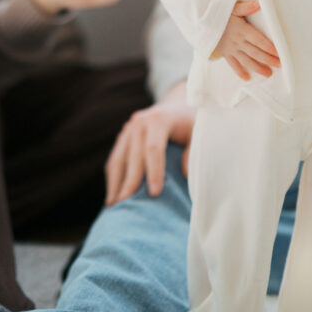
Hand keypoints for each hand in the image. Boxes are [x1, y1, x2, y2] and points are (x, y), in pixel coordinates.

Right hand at [104, 81, 193, 204]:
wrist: (178, 106)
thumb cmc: (191, 125)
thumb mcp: (199, 134)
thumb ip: (193, 152)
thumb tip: (185, 174)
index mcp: (159, 119)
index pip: (153, 148)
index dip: (154, 171)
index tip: (155, 193)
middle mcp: (139, 122)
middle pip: (133, 156)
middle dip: (130, 182)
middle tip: (127, 205)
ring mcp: (128, 128)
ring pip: (118, 158)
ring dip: (115, 183)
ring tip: (114, 206)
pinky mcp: (123, 136)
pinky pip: (114, 159)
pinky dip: (112, 178)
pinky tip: (112, 196)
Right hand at [212, 0, 279, 80]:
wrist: (198, 22)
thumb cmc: (216, 12)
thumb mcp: (231, 7)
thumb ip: (246, 7)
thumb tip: (260, 3)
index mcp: (242, 30)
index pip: (259, 40)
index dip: (270, 47)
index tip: (279, 54)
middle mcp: (238, 41)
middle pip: (256, 52)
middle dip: (268, 60)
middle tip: (279, 66)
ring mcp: (231, 49)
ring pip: (247, 60)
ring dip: (258, 68)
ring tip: (268, 74)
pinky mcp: (224, 53)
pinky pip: (233, 64)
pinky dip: (240, 72)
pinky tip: (247, 78)